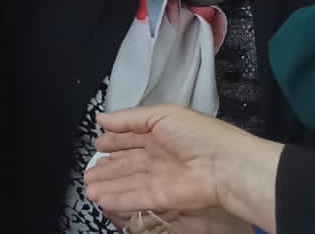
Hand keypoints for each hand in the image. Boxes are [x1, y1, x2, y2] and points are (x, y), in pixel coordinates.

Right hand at [86, 106, 273, 220]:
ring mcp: (161, 178)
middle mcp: (159, 156)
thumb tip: (101, 118)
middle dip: (107, 168)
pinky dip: (118, 199)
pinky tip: (100, 199)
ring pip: (128, 182)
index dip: (114, 141)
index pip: (131, 138)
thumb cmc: (198, 135)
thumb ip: (129, 118)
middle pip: (128, 164)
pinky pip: (136, 198)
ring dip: (108, 185)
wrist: (226, 166)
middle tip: (88, 172)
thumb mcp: (162, 114)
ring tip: (88, 188)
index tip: (97, 144)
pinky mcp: (163, 198)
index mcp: (160, 134)